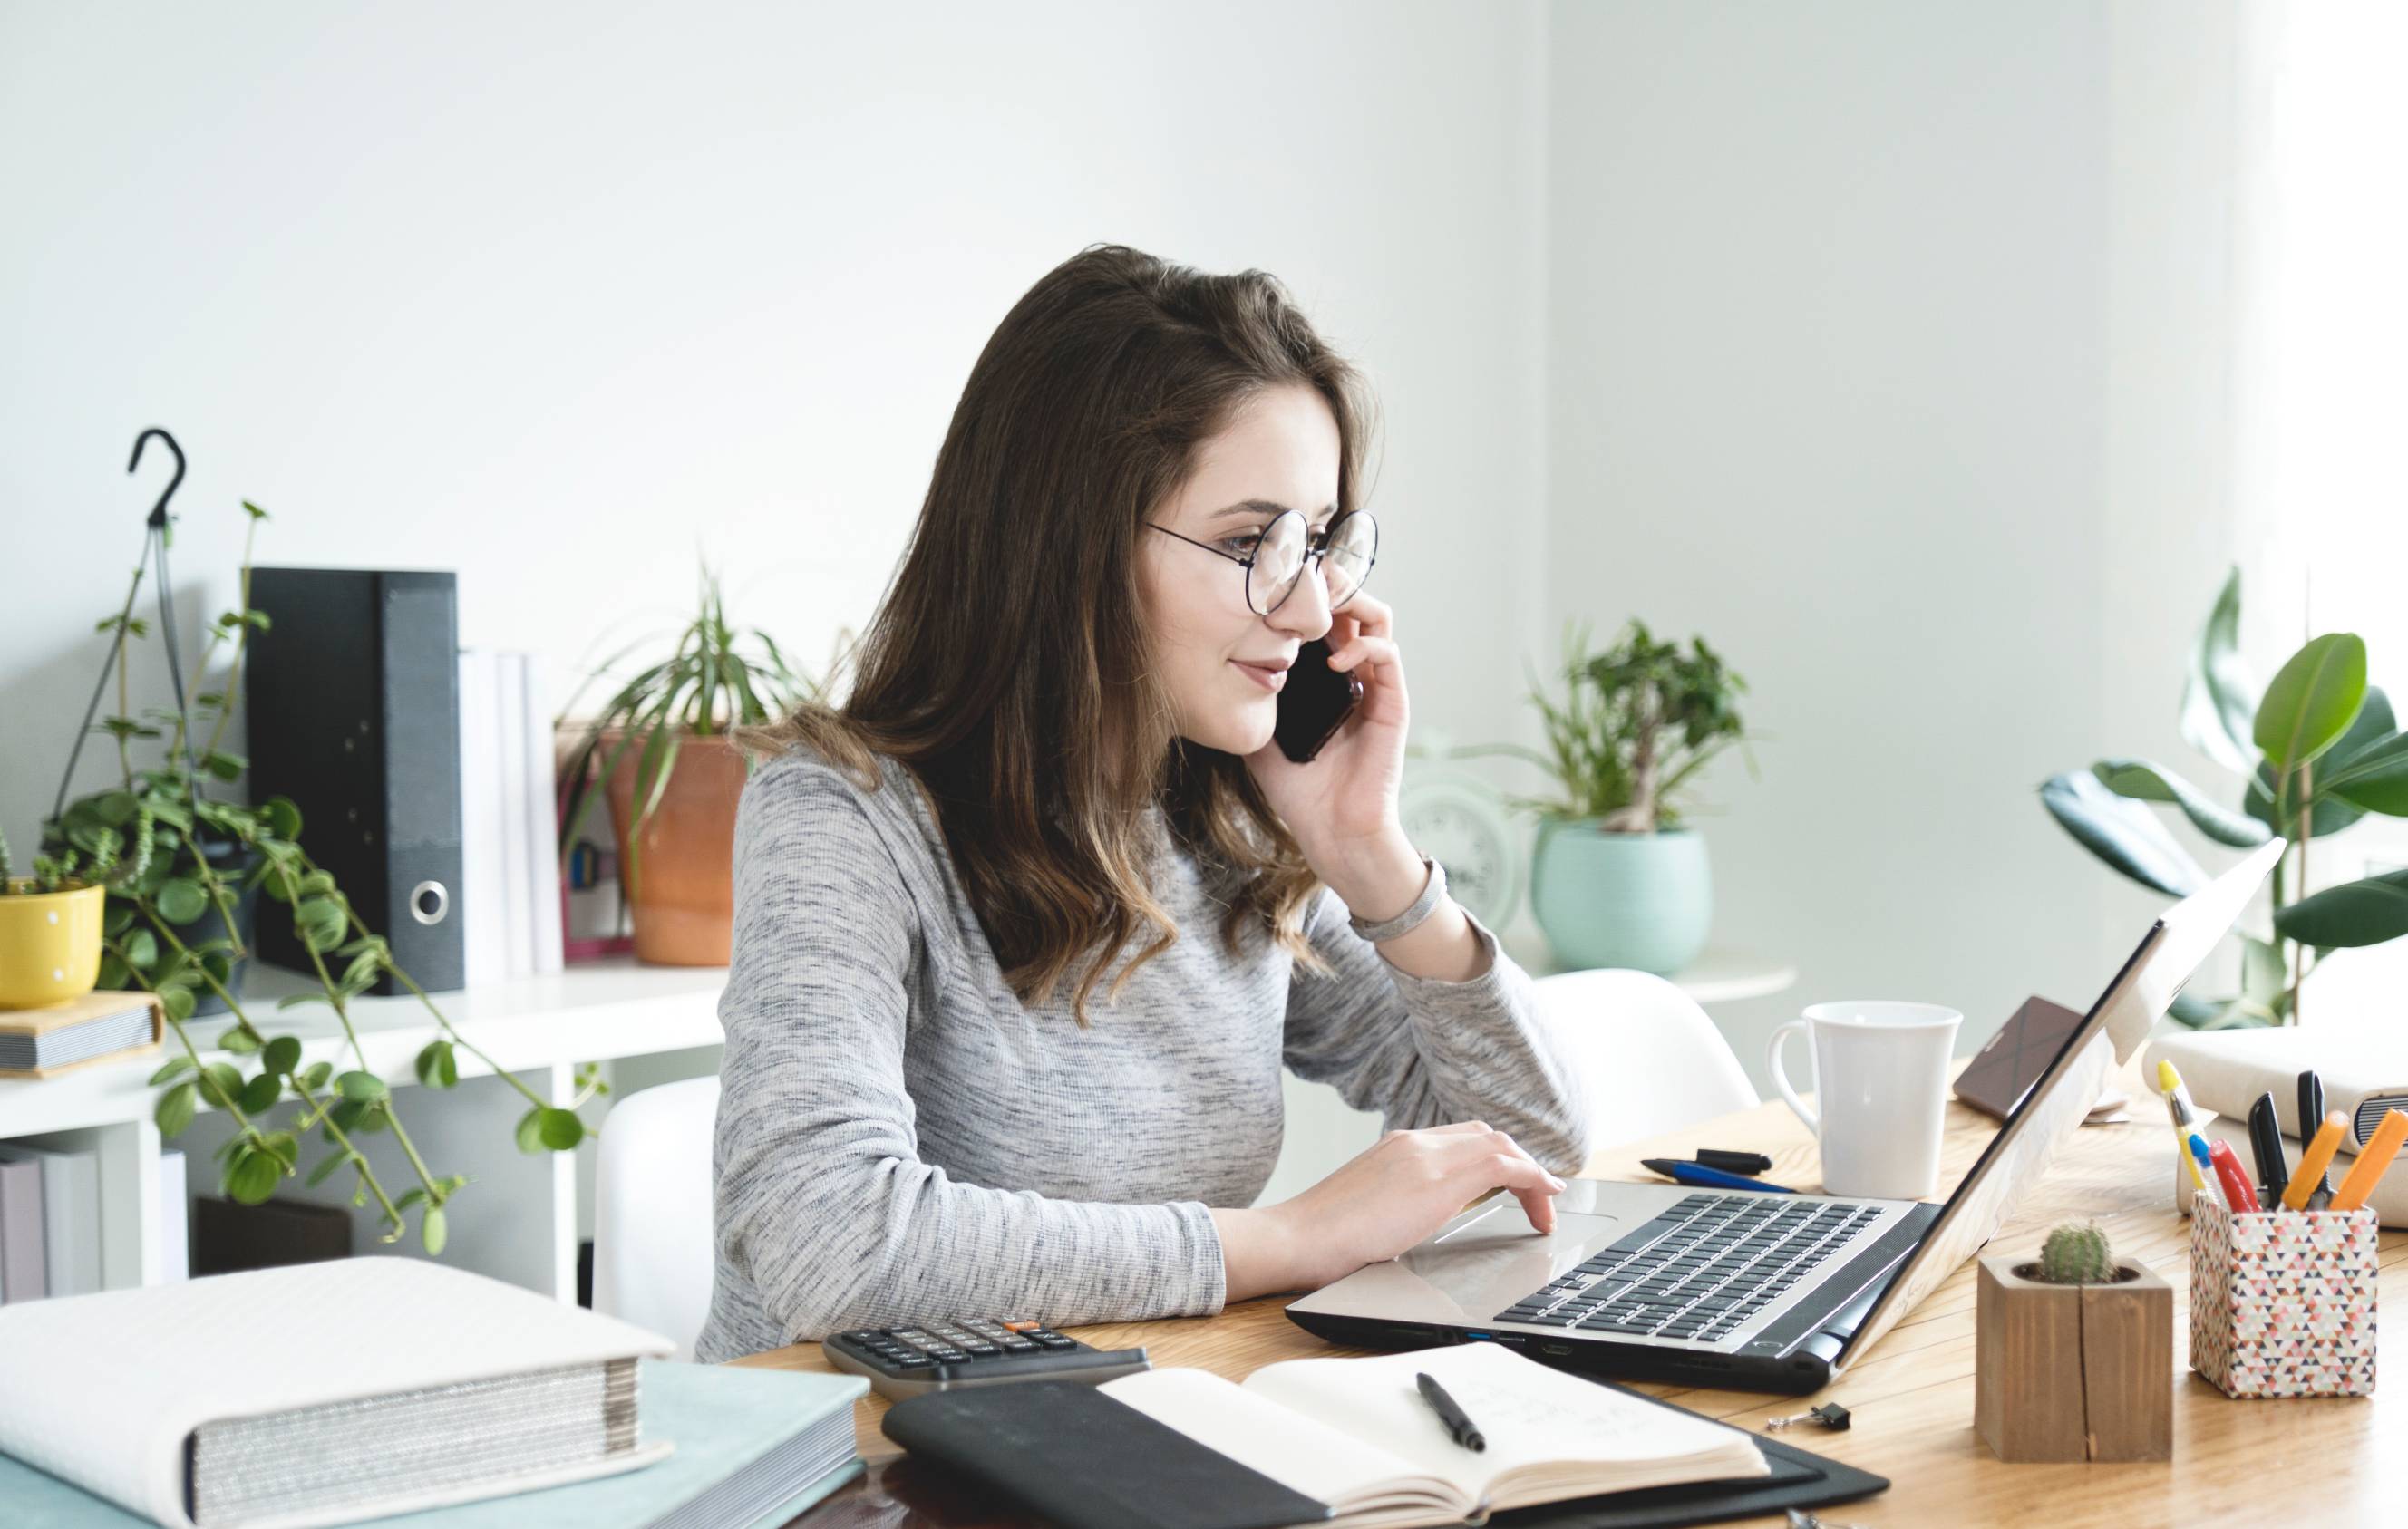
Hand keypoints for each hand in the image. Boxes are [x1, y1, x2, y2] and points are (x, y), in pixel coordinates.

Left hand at [1243, 590, 1407, 885]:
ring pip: (1377, 618)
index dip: (1306, 592)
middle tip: (1303, 578)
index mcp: (1324, 676)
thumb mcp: (1260, 731)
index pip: (1322, 616)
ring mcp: (1376, 686)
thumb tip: (1216, 664)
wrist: (1331, 832)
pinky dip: (1364, 644)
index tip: (1277, 582)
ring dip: (1352, 601)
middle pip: (1352, 605)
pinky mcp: (1393, 703)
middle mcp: (1353, 673)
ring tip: (1323, 605)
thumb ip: (1249, 697)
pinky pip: (1388, 654)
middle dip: (1331, 583)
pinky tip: (1336, 658)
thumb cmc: (1298, 789)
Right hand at [1261, 1121, 1566, 1291]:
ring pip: (1499, 1144)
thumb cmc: (1322, 1239)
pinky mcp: (1435, 1179)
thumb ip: (1398, 1205)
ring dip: (1531, 1173)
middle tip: (1538, 1197)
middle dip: (1520, 1163)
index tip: (1514, 1183)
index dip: (1497, 1157)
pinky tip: (1545, 1200)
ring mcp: (1424, 1155)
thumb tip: (1414, 1225)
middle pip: (1486, 1136)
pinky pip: (1503, 1165)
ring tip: (1546, 1206)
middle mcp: (1413, 1143)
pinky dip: (1532, 1178)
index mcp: (1396, 1148)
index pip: (1461, 1138)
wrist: (1296, 1239)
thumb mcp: (1369, 1211)